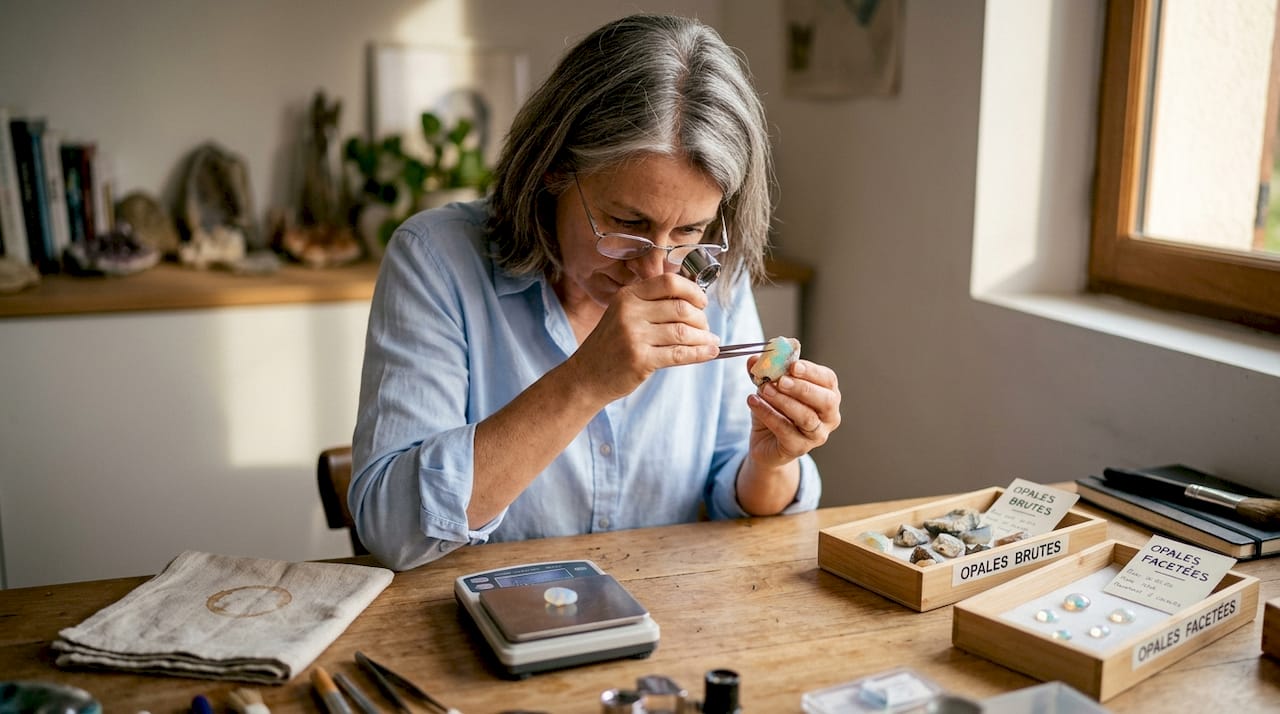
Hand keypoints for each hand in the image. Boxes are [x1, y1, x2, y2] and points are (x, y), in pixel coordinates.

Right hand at [570, 273, 720, 399]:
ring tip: (709, 341)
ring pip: (683, 332)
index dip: (692, 290)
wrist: (586, 376)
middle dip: (700, 318)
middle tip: (705, 327)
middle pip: (680, 307)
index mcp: (627, 296)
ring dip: (703, 337)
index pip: (668, 282)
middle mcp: (630, 312)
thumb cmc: (610, 346)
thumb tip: (693, 303)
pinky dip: (700, 353)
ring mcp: (634, 336)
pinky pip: (680, 354)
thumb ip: (651, 305)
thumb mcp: (623, 315)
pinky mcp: (640, 360)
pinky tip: (709, 352)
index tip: (702, 301)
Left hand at [745, 357, 841, 467]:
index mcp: (828, 394)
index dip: (812, 371)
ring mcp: (817, 435)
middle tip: (781, 380)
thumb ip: (764, 372)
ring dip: (784, 401)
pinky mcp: (799, 448)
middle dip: (802, 388)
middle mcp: (829, 416)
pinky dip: (768, 414)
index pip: (828, 379)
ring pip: (807, 417)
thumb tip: (754, 359)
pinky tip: (753, 402)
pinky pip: (785, 430)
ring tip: (764, 390)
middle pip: (826, 400)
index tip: (793, 365)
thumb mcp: (770, 386)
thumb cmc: (775, 410)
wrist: (765, 442)